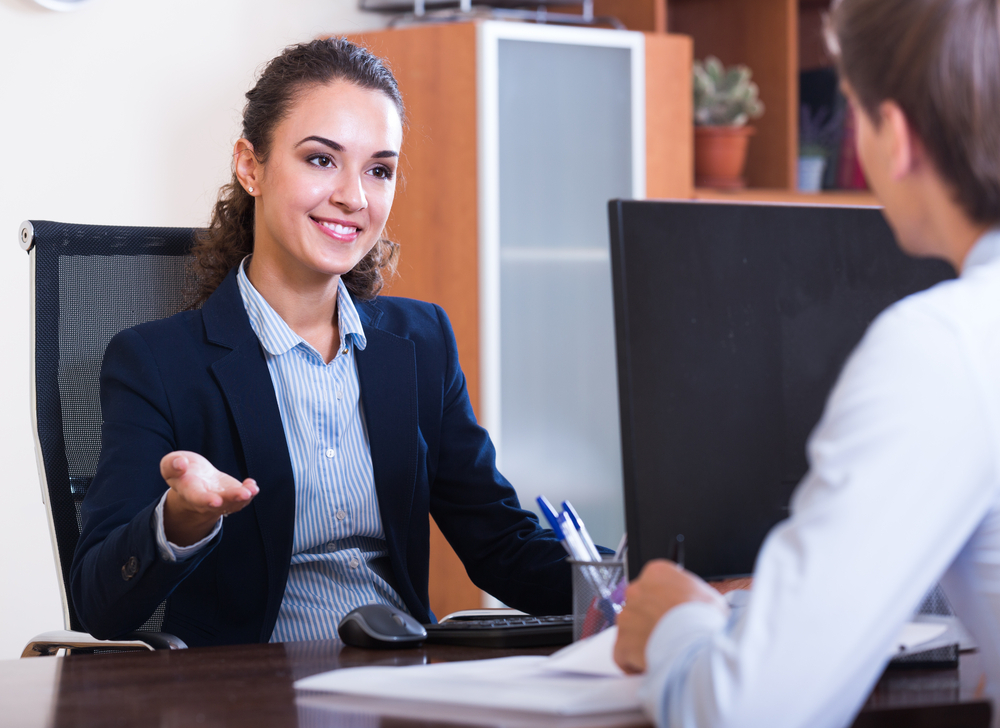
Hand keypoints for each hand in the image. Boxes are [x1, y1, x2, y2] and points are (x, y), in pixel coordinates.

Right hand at [160, 451, 258, 545]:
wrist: (194, 479)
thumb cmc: (181, 471)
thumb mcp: (170, 465)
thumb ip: (172, 464)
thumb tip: (180, 463)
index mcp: (189, 491)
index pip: (196, 497)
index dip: (205, 500)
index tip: (215, 500)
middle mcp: (206, 500)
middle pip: (219, 503)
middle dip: (231, 499)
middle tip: (243, 495)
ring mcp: (222, 499)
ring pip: (233, 503)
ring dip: (244, 498)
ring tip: (252, 490)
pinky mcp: (233, 494)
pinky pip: (243, 498)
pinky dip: (250, 492)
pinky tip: (252, 485)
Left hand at [614, 559, 726, 673]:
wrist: (697, 645)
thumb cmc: (707, 621)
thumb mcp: (708, 597)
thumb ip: (690, 594)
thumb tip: (691, 603)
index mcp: (657, 573)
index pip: (653, 585)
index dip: (662, 604)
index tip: (670, 615)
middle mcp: (636, 590)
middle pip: (638, 607)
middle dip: (650, 621)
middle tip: (668, 635)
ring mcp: (627, 616)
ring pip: (630, 630)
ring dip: (642, 642)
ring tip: (664, 652)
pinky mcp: (621, 642)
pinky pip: (623, 655)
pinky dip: (634, 664)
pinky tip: (651, 665)